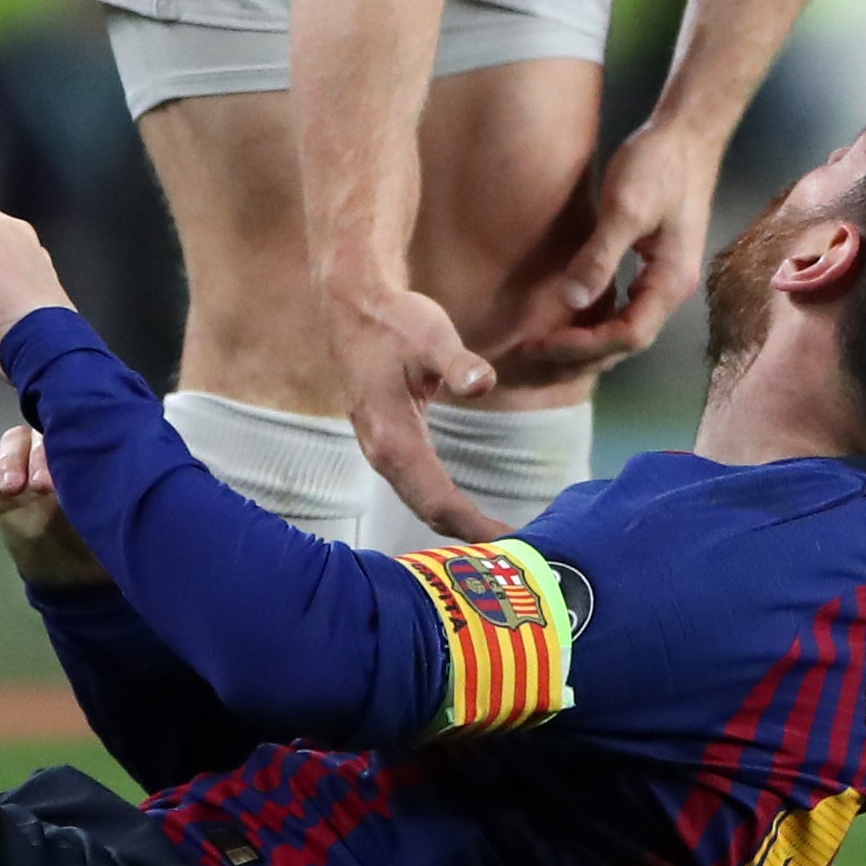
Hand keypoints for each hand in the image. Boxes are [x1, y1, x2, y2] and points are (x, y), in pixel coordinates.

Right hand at [0, 424, 108, 588]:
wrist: (73, 576)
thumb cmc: (104, 541)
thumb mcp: (117, 521)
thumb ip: (119, 498)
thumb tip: (138, 482)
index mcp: (91, 456)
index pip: (80, 426)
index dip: (72, 434)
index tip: (73, 462)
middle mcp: (58, 454)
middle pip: (44, 431)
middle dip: (40, 454)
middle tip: (43, 487)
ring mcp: (27, 467)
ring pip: (15, 440)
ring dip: (10, 460)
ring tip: (13, 488)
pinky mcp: (1, 486)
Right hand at [330, 283, 499, 541]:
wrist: (353, 306)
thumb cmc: (395, 320)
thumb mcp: (431, 334)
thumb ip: (458, 362)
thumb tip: (483, 383)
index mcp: (393, 437)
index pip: (437, 499)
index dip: (473, 526)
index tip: (510, 545)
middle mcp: (382, 452)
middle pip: (427, 510)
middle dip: (467, 536)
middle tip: (513, 559)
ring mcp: (380, 450)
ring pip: (420, 501)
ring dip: (455, 525)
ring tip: (497, 544)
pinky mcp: (386, 442)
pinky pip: (417, 486)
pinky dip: (443, 505)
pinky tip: (469, 512)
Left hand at [523, 119, 718, 371]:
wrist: (686, 132)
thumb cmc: (658, 165)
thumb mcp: (625, 208)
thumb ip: (601, 256)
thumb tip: (572, 300)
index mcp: (670, 281)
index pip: (628, 336)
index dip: (584, 347)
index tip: (541, 343)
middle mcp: (672, 288)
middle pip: (628, 340)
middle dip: (581, 352)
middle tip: (531, 350)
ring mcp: (666, 276)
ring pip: (627, 326)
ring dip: (588, 339)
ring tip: (545, 342)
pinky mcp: (655, 262)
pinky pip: (626, 306)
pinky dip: (597, 318)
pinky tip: (570, 315)